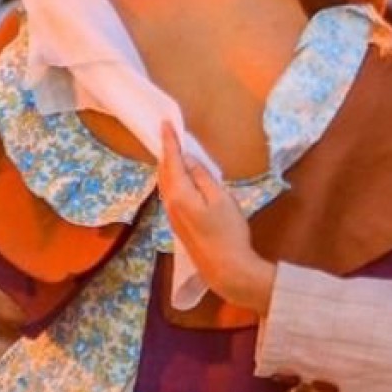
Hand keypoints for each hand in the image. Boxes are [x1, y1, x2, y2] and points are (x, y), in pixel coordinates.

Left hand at [158, 125, 274, 312]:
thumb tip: (189, 161)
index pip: (171, 161)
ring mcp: (172, 215)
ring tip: (175, 153)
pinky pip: (170, 194)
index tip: (165, 123)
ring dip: (169, 167)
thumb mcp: (221, 198)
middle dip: (166, 153)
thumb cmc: (228, 231)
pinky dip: (172, 180)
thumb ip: (203, 177)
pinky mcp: (178, 224)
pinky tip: (181, 178)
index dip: (169, 141)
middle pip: (164, 172)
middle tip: (170, 135)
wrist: (225, 267)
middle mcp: (170, 203)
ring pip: (165, 184)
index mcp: (179, 193)